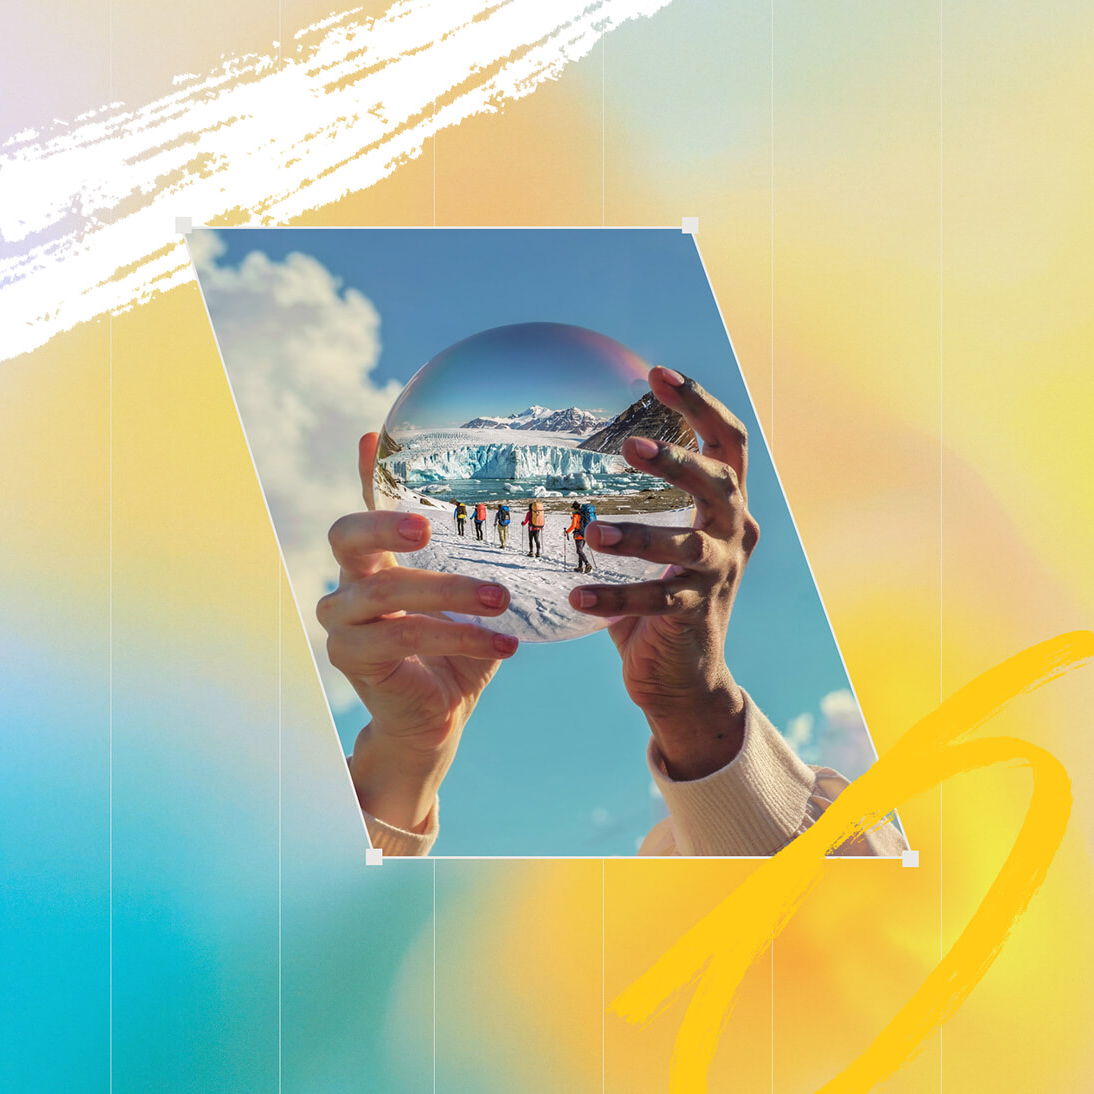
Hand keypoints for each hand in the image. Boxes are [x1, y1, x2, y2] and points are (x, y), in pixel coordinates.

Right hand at [318, 433, 518, 831]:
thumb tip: (494, 493)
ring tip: (501, 598)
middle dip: (387, 525)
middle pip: (347, 537)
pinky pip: (405, 636)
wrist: (439, 715)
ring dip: (451, 592)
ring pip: (387, 593)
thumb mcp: (465, 595)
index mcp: (371, 563)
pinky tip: (504, 643)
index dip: (365, 476)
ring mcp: (344, 624)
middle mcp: (347, 586)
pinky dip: (461, 638)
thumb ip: (465, 554)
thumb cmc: (455, 646)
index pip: (363, 506)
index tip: (373, 439)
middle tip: (428, 526)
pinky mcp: (355, 659)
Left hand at [569, 367, 759, 780]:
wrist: (687, 677)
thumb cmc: (661, 597)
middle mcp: (733, 533)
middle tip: (628, 445)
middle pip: (718, 482)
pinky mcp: (695, 614)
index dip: (700, 404)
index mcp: (727, 506)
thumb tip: (587, 447)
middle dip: (675, 460)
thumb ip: (642, 503)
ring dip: (638, 536)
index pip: (729, 442)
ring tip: (593, 530)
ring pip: (685, 544)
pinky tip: (576, 596)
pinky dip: (613, 599)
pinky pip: (653, 602)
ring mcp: (718, 575)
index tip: (658, 374)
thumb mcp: (660, 543)